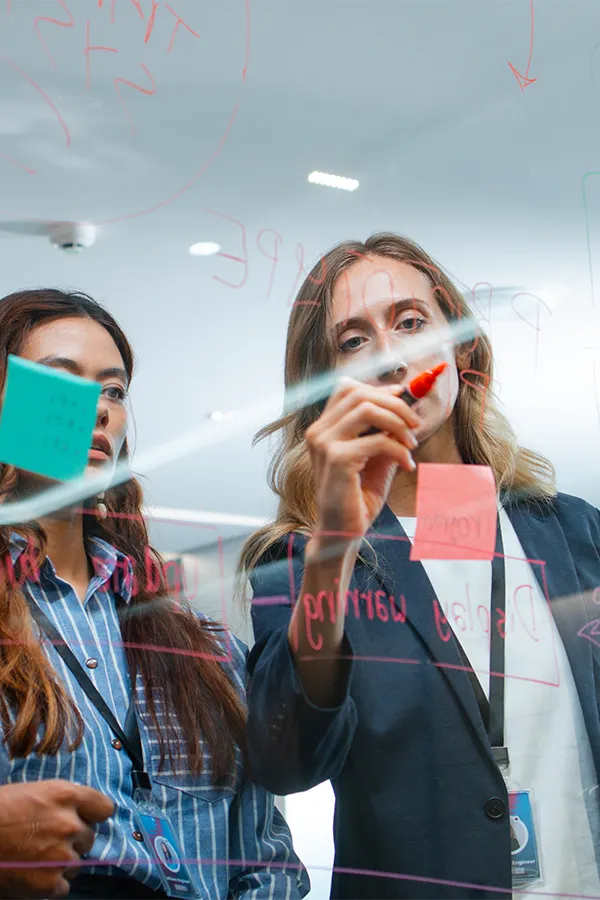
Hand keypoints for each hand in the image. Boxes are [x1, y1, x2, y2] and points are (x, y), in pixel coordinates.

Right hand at [0, 780, 113, 898]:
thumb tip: (78, 815)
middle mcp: (69, 824)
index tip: (83, 820)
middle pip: (89, 837)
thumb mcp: (32, 793)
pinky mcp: (50, 884)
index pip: (103, 808)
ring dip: (61, 864)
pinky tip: (30, 876)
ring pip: (77, 863)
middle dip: (72, 841)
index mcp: (65, 795)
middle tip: (46, 842)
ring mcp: (62, 856)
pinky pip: (63, 887)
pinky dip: (49, 885)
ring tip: (34, 859)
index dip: (92, 816)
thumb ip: (60, 802)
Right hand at [306, 378, 419, 547]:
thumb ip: (384, 432)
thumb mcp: (375, 458)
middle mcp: (319, 432)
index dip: (380, 389)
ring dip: (398, 423)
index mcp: (323, 428)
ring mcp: (324, 444)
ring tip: (411, 444)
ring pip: (367, 409)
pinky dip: (399, 450)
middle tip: (415, 425)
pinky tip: (407, 465)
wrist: (342, 532)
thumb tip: (406, 405)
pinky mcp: (337, 460)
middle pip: (359, 394)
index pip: (347, 388)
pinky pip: (377, 441)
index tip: (406, 399)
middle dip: (395, 404)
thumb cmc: (357, 497)